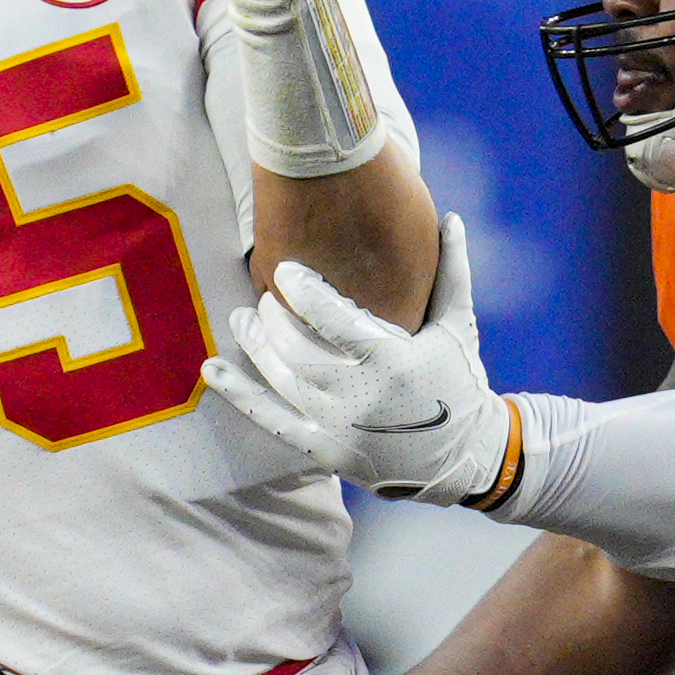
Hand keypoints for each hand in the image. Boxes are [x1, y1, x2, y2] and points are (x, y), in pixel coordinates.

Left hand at [203, 217, 512, 497]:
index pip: (332, 318)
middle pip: (296, 348)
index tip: (287, 268)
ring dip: (255, 345)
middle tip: (267, 295)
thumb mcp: (458, 327)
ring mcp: (338, 426)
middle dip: (276, 318)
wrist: (464, 458)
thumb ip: (452, 273)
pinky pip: (271, 420)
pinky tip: (211, 371)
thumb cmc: (460, 383)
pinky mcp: (324, 449)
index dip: (303, 290)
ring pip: (280, 379)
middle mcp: (360, 396)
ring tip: (240, 318)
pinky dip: (238, 394)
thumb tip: (451, 216)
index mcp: (392, 360)